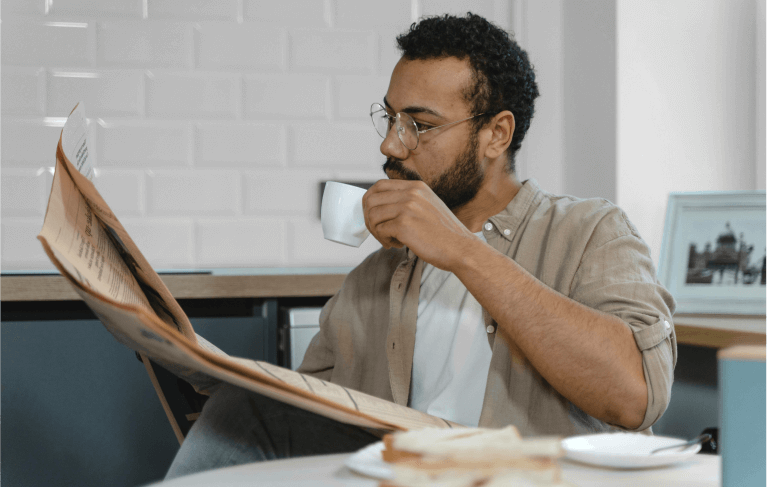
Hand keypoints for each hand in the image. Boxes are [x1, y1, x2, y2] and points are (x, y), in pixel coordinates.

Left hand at [362, 179, 479, 269]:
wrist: (461, 249)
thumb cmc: (444, 234)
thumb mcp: (427, 207)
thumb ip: (407, 202)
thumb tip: (379, 208)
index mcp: (416, 187)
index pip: (379, 186)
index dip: (370, 202)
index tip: (375, 217)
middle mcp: (411, 194)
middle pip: (371, 199)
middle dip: (369, 218)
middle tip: (379, 232)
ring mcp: (407, 208)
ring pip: (373, 215)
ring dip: (376, 231)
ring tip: (390, 240)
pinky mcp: (404, 224)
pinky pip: (380, 230)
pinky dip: (384, 240)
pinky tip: (397, 245)